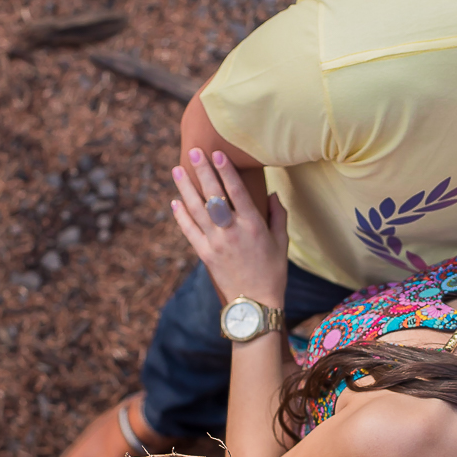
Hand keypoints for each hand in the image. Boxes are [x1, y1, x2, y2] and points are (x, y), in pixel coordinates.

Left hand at [171, 149, 288, 306]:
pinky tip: (175, 201)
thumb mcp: (282, 242)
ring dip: (185, 188)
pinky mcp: (204, 254)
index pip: (237, 192)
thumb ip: (278, 215)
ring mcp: (216, 243)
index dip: (226, 171)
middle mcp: (232, 231)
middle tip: (193, 152)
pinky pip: (189, 231)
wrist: (255, 304)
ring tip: (177, 169)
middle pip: (213, 195)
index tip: (217, 153)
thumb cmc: (273, 272)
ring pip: (196, 209)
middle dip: (202, 171)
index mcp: (253, 225)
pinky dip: (181, 215)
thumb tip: (272, 193)